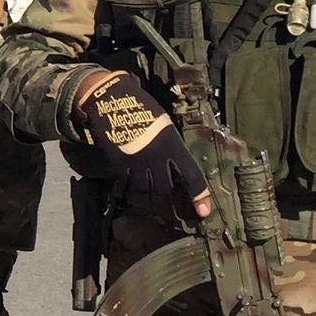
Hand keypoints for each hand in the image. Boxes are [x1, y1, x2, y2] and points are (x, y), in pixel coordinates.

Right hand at [75, 71, 209, 220]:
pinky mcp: (117, 165)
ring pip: (143, 193)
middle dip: (168, 205)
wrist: (111, 100)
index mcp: (173, 146)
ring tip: (148, 207)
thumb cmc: (142, 107)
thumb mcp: (165, 125)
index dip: (199, 195)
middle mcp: (156, 159)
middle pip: (165, 191)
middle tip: (170, 215)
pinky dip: (125, 194)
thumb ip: (171, 146)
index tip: (204, 212)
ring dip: (146, 202)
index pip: (191, 176)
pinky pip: (123, 187)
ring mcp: (135, 164)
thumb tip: (175, 163)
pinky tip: (125, 196)